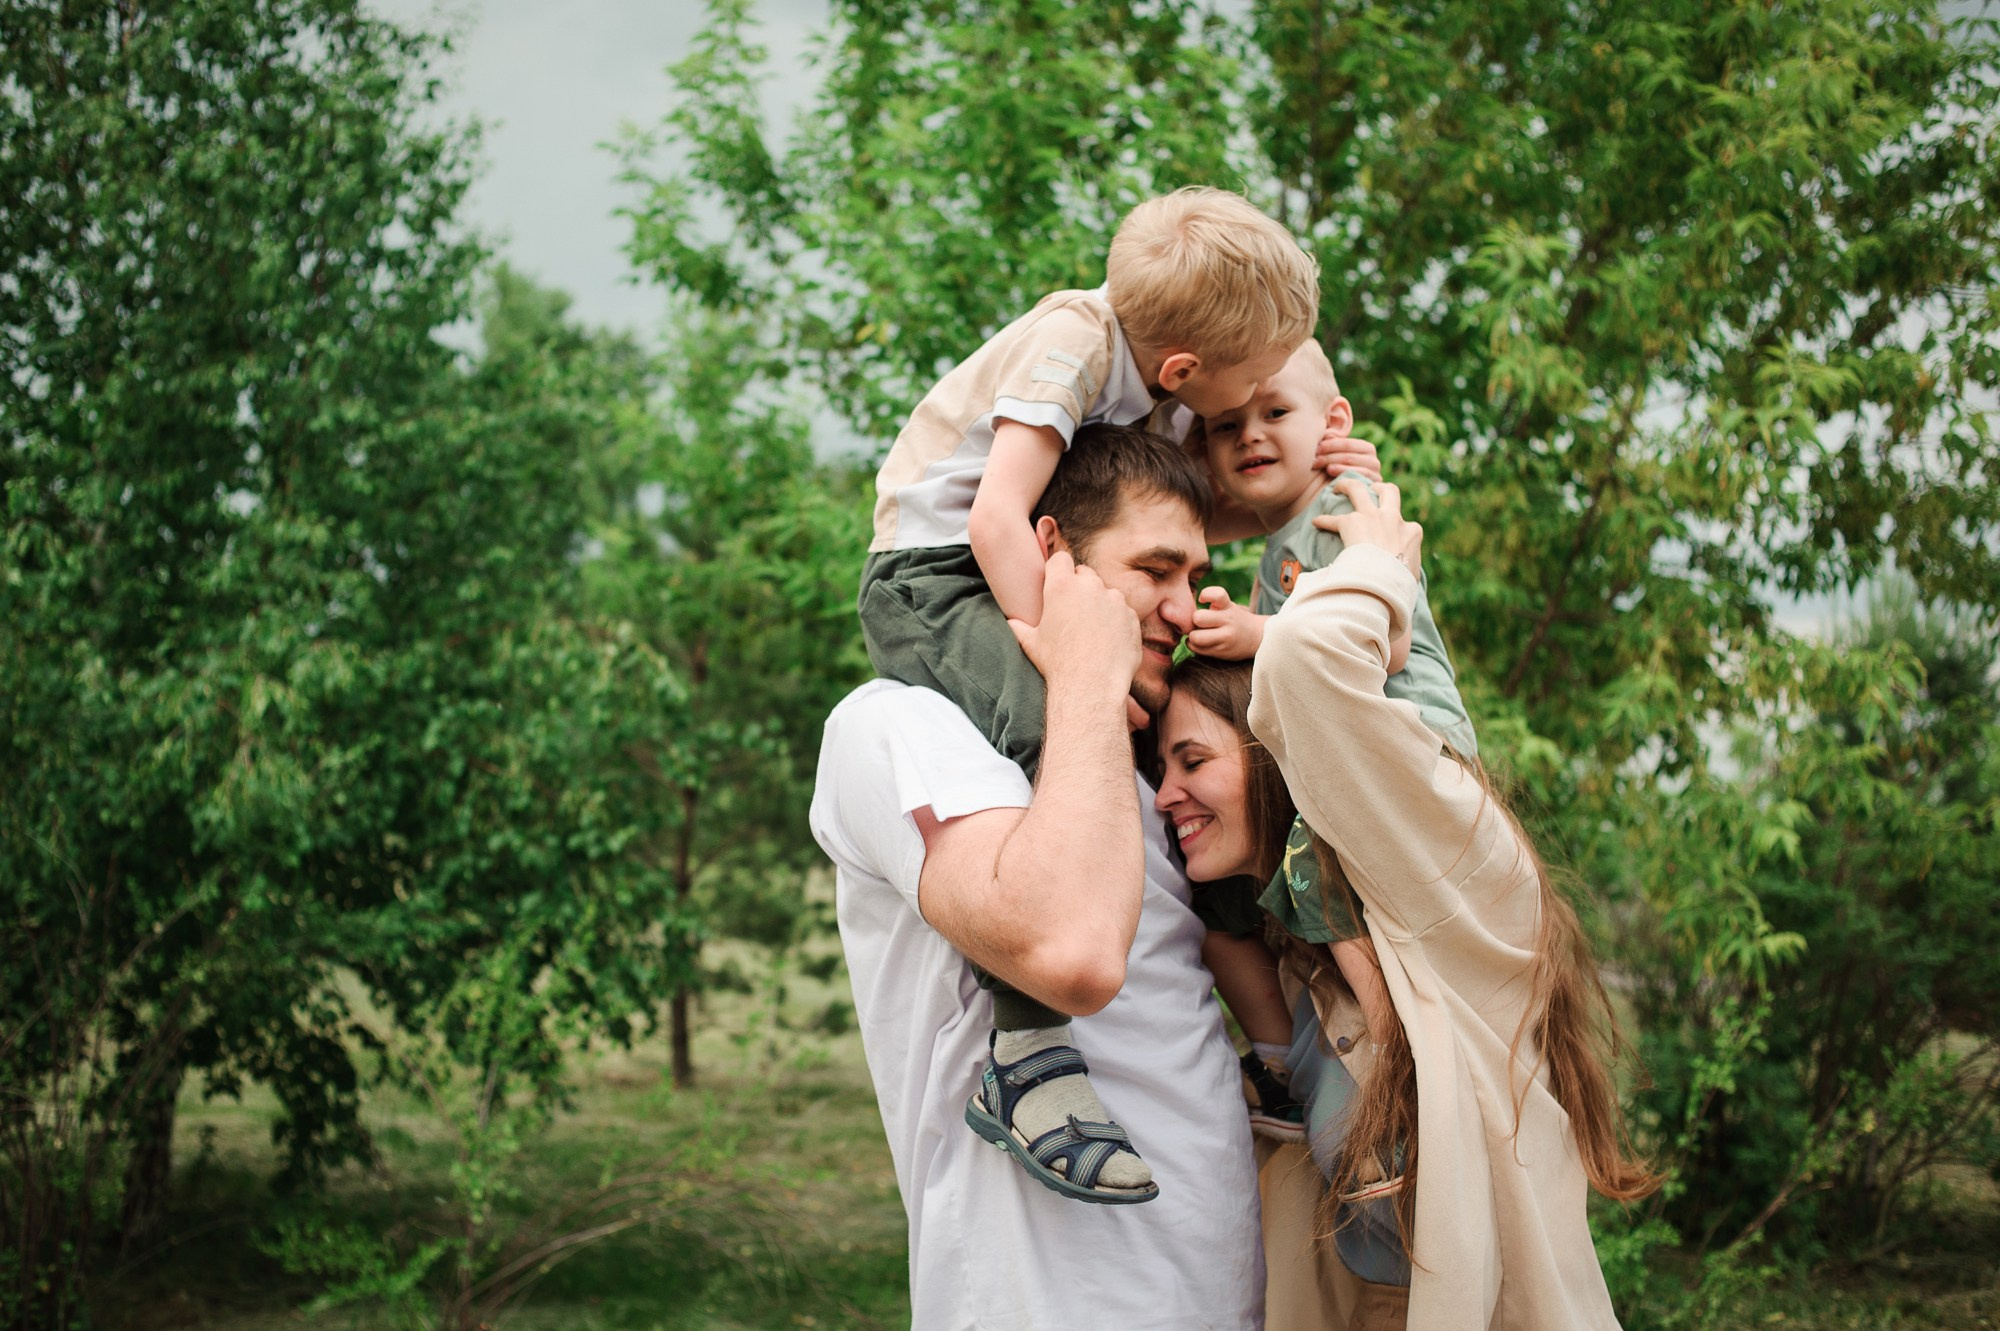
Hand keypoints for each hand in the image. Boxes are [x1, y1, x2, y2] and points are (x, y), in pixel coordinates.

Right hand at [1007, 550, 1141, 698]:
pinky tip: (1107, 640)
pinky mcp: (1131, 615)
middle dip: (1079, 586)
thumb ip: (1018, 626)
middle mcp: (1090, 587)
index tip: (1057, 582)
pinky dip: (1116, 620)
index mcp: (1061, 587)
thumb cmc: (1057, 664)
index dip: (1058, 569)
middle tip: (1073, 610)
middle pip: (1084, 573)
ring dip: (1099, 603)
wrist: (1092, 686)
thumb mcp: (1030, 643)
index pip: (1060, 559)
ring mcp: (1114, 600)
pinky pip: (1122, 611)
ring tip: (1091, 630)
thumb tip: (1010, 623)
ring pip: (1106, 592)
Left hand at [1187, 586, 1266, 660]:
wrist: (1255, 638)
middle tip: (1198, 623)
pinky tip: (1201, 642)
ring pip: (1195, 637)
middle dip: (1194, 621)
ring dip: (1192, 636)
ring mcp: (1225, 638)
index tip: (1202, 600)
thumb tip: (1185, 612)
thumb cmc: (1233, 619)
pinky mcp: (1221, 652)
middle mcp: (1228, 621)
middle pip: (1198, 618)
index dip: (1205, 594)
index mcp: (1228, 606)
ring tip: (1198, 634)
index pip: (1217, 594)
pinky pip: (1196, 649)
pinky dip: (1193, 645)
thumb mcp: (1228, 606)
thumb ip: (1211, 603)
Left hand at [1313, 477, 1422, 571]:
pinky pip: (1334, 519)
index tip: (1388, 533)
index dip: (1396, 527)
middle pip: (1389, 491)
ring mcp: (1371, 517)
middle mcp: (1392, 518)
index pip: (1404, 524)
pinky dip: (1324, 521)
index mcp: (1411, 532)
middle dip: (1379, 487)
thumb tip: (1406, 579)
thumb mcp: (1412, 576)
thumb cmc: (1399, 583)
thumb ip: (1409, 569)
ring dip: (1347, 485)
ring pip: (1358, 488)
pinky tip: (1316, 522)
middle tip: (1371, 489)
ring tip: (1338, 487)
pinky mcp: (1351, 523)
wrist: (1383, 580)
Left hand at [1315, 430, 1382, 482]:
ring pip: (1356, 465)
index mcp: (1367, 449)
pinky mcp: (1373, 487)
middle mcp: (1374, 461)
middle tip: (1314, 460)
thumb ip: (1331, 445)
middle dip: (1330, 456)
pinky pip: (1361, 477)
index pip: (1348, 444)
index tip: (1315, 448)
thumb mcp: (1334, 458)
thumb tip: (1327, 434)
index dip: (1331, 445)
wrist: (1343, 500)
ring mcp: (1375, 475)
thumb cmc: (1335, 475)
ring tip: (1323, 466)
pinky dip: (1345, 473)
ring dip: (1336, 464)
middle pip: (1350, 455)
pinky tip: (1332, 475)